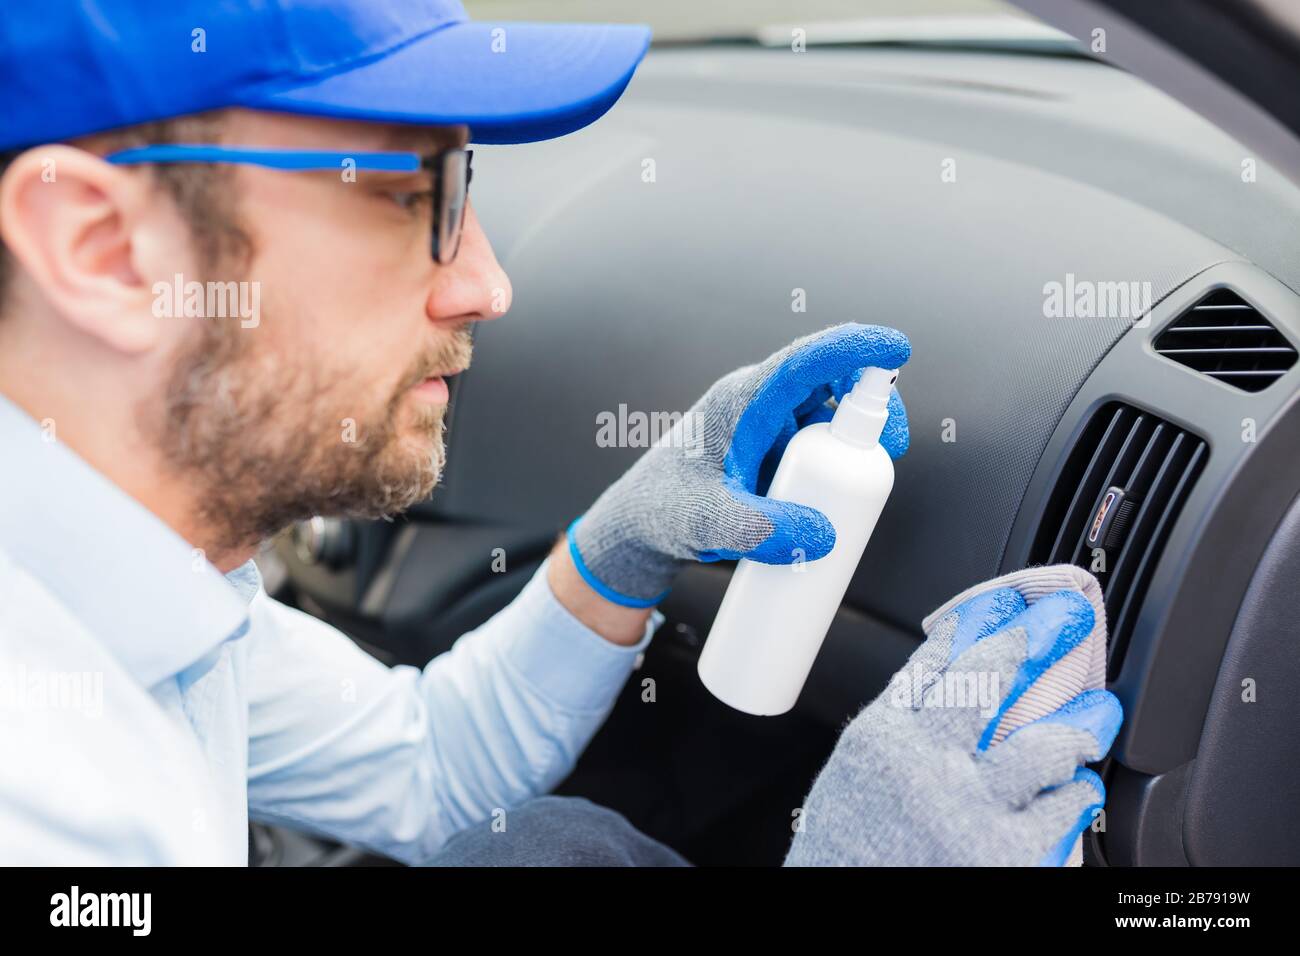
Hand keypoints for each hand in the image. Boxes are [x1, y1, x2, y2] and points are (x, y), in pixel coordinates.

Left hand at [567, 323, 909, 606]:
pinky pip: (820, 442)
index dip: (852, 349)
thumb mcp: (707, 523)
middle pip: (830, 381)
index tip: (896, 347)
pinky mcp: (774, 450)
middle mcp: (759, 404)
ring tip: (866, 484)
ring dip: (859, 437)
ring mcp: (768, 426)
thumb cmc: (663, 512)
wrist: (640, 526)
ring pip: (830, 413)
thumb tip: (824, 535)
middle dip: (872, 402)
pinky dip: (842, 460)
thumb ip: (760, 530)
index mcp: (742, 401)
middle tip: (892, 449)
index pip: (805, 361)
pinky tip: (845, 495)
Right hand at [785, 565, 1121, 866]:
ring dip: (1077, 723)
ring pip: (1040, 744)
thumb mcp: (853, 779)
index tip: (1003, 603)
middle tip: (1063, 617)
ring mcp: (969, 809)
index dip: (976, 625)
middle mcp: (926, 764)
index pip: (933, 662)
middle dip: (1031, 639)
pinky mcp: (1006, 855)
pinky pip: (1061, 810)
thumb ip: (895, 736)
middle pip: (988, 680)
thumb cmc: (843, 856)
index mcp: (881, 739)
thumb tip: (940, 693)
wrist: (843, 920)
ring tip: (1099, 712)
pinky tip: (1082, 786)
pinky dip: (1077, 792)